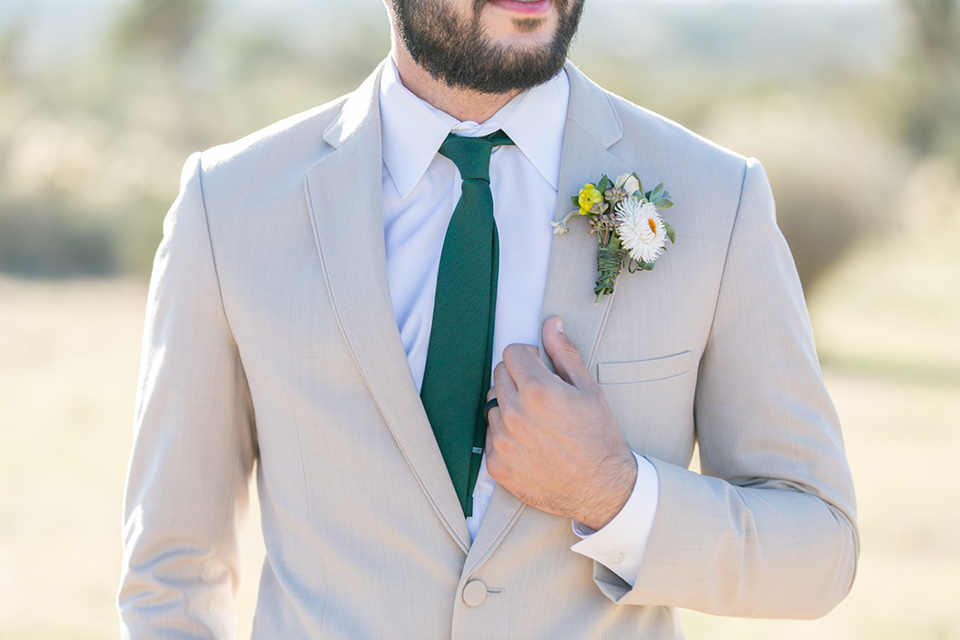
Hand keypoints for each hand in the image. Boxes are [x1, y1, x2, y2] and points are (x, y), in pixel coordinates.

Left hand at [485, 316, 637, 530]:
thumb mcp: (589, 389)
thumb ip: (564, 352)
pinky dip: (505, 437)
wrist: (602, 488)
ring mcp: (502, 442)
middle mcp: (514, 414)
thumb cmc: (599, 436)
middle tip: (542, 397)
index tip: (541, 370)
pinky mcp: (496, 465)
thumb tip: (551, 323)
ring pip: (493, 406)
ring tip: (538, 424)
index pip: (511, 353)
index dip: (528, 358)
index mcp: (538, 391)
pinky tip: (530, 445)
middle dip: (518, 379)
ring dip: (509, 408)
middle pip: (498, 376)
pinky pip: (490, 436)